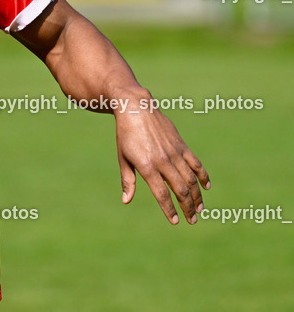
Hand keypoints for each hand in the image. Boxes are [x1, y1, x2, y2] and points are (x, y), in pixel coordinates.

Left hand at [115, 106, 209, 223]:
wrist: (136, 108)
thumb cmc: (126, 135)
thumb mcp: (123, 158)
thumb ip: (127, 180)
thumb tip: (126, 201)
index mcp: (147, 166)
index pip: (162, 194)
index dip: (169, 210)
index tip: (175, 221)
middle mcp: (163, 161)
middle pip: (180, 189)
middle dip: (187, 208)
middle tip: (192, 220)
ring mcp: (175, 153)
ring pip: (191, 179)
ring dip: (197, 196)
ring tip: (200, 209)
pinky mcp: (182, 145)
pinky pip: (196, 164)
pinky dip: (203, 176)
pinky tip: (206, 187)